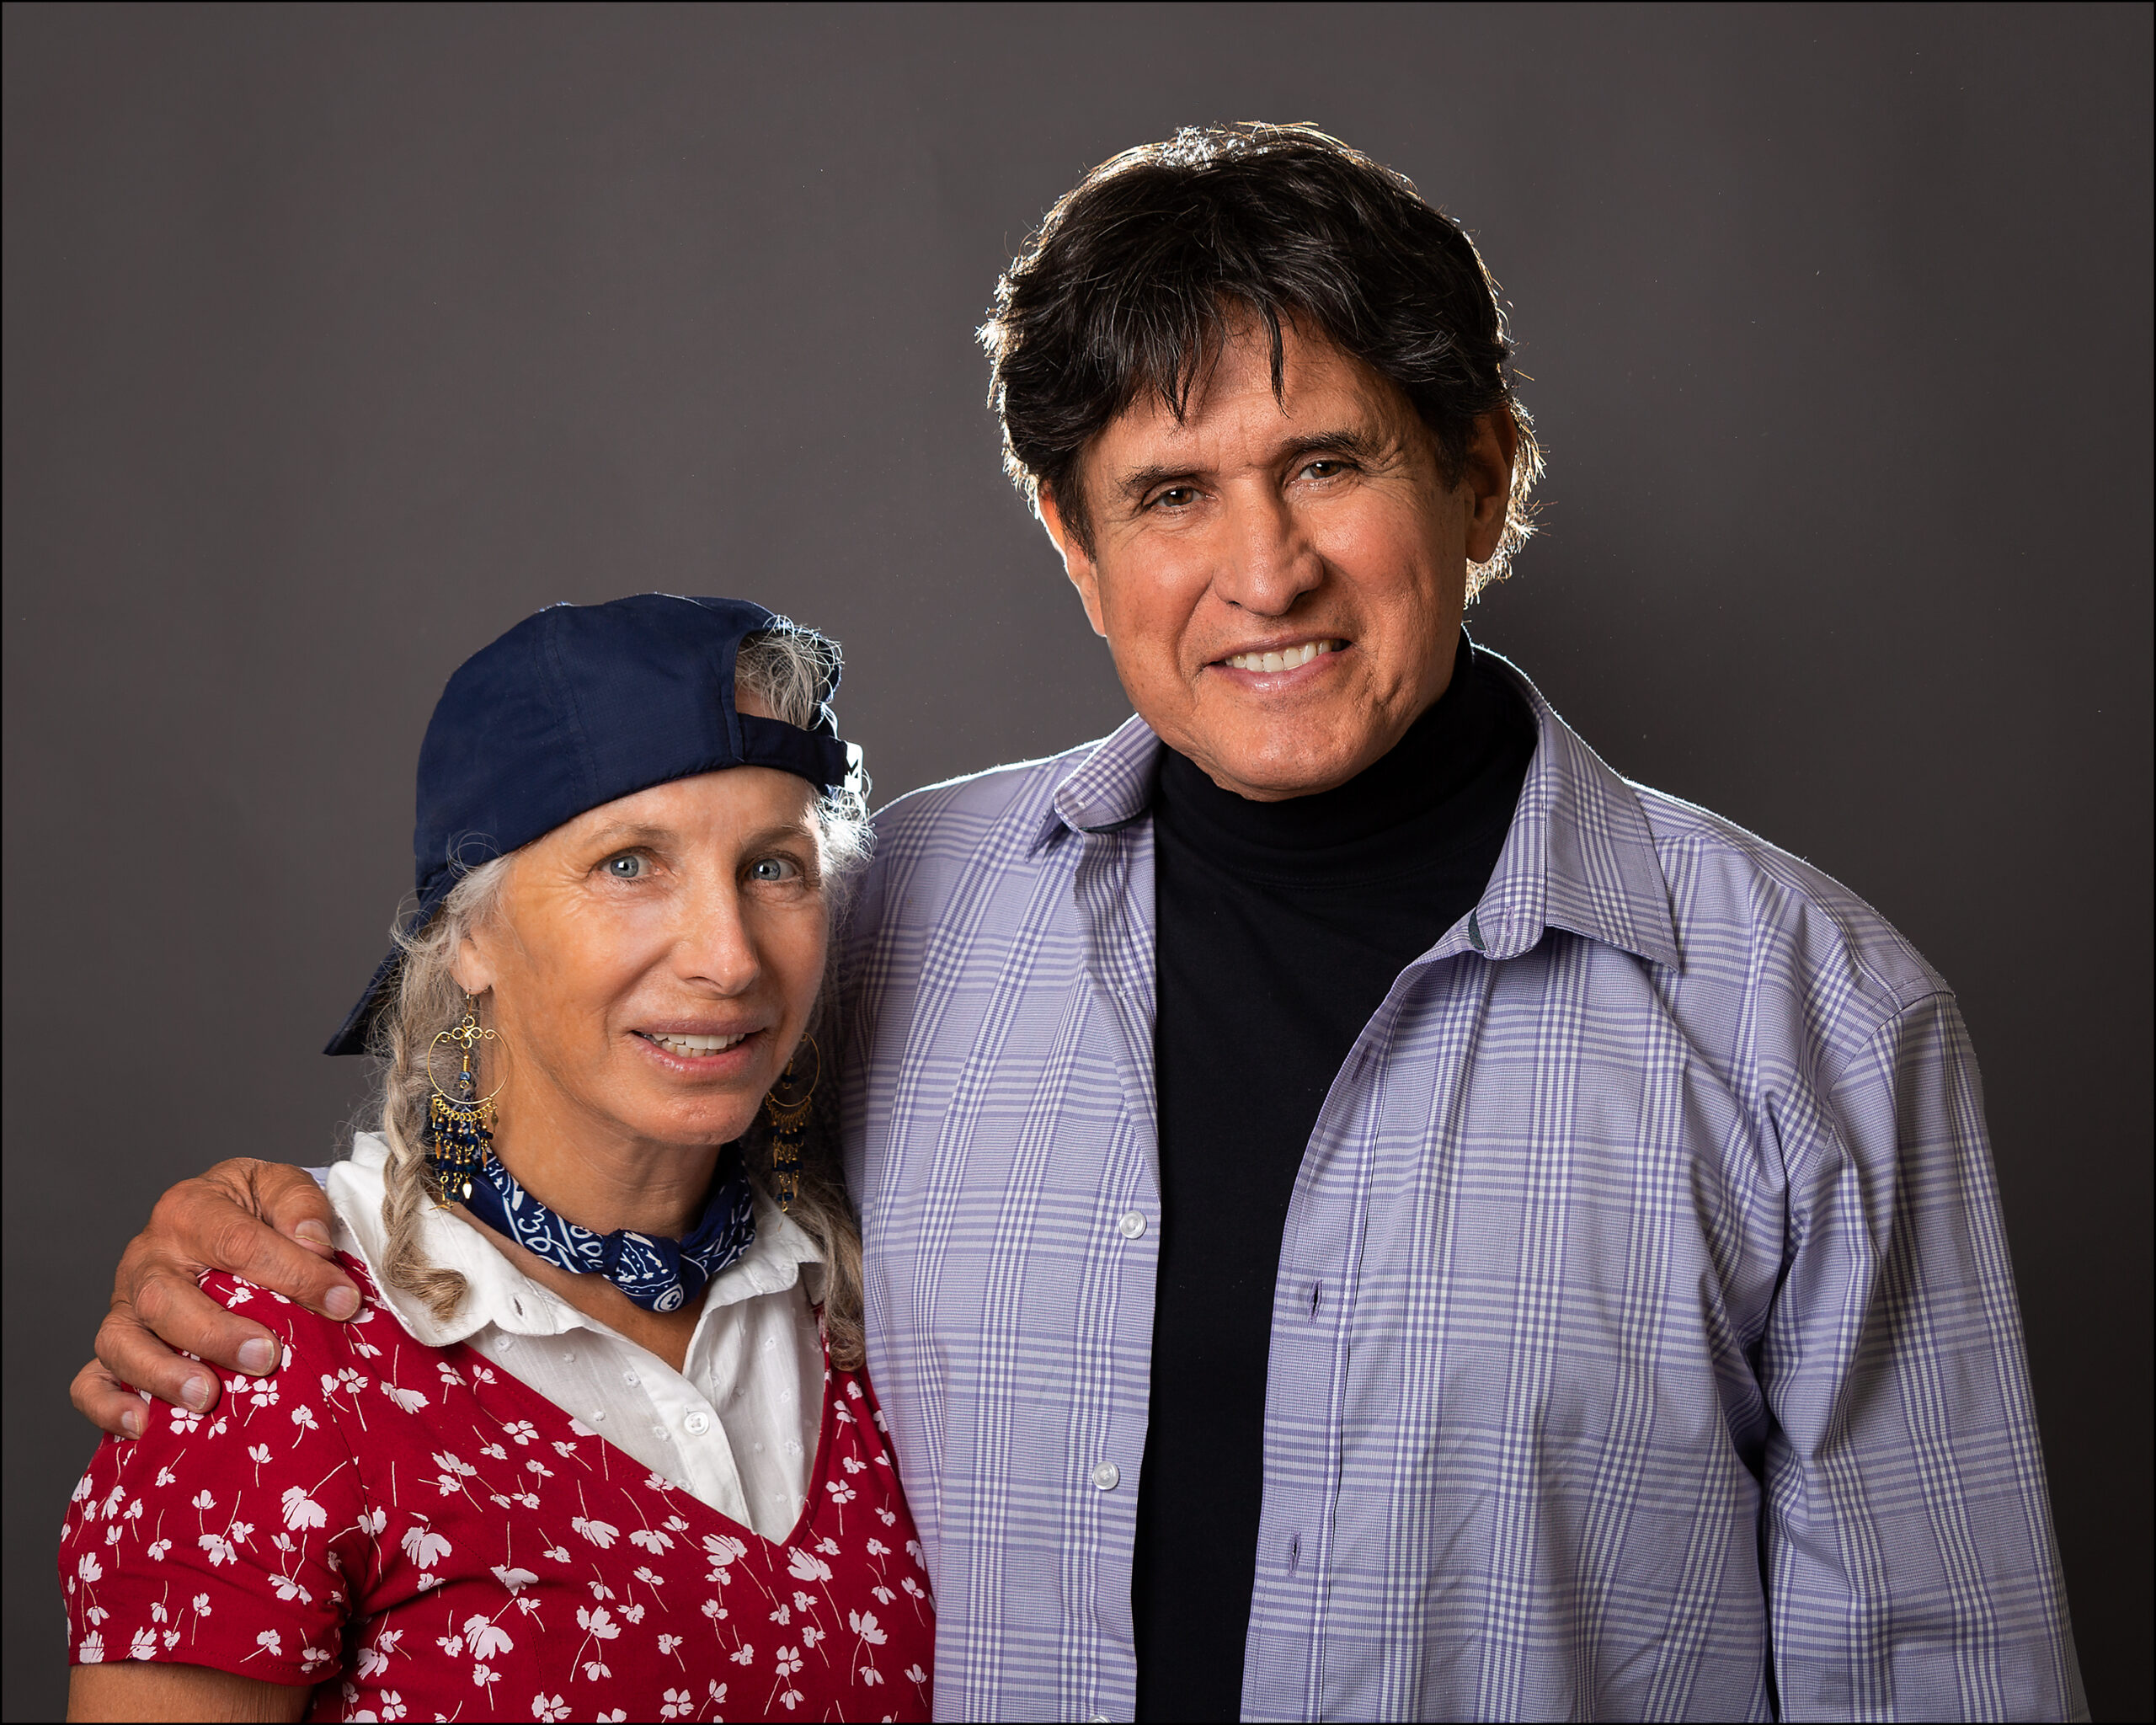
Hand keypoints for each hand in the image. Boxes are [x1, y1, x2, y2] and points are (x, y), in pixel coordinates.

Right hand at [70, 1160, 359, 1437]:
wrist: (221, 1215)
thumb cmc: (255, 1207)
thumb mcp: (282, 1186)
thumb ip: (301, 1207)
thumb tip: (315, 1245)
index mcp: (189, 1209)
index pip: (237, 1242)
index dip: (292, 1274)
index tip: (341, 1303)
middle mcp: (147, 1257)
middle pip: (163, 1299)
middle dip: (216, 1334)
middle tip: (267, 1357)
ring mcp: (125, 1303)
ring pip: (120, 1342)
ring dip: (161, 1374)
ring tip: (206, 1397)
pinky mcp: (117, 1343)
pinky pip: (91, 1379)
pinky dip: (108, 1405)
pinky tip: (142, 1424)